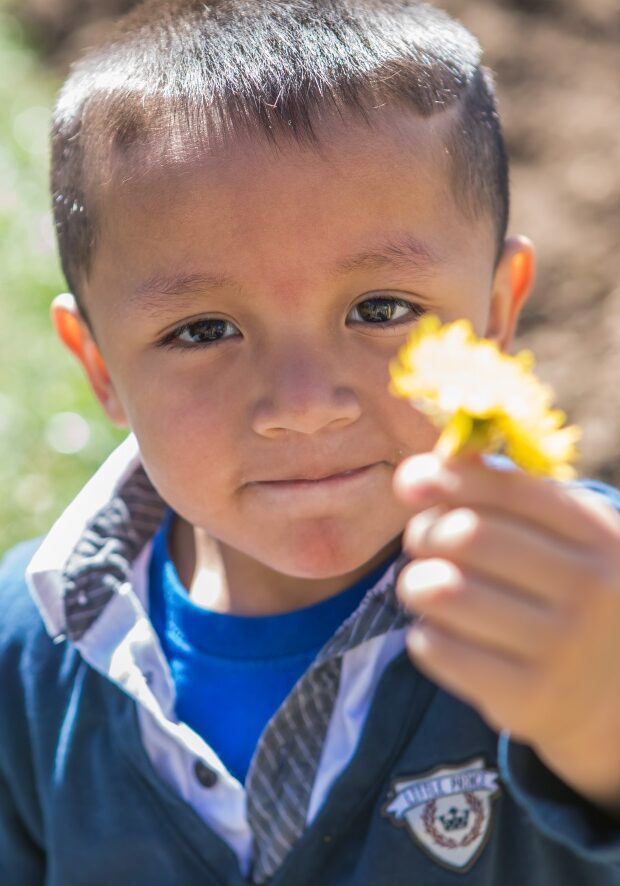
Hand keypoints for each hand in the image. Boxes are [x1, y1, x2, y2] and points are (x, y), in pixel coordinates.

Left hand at [393, 453, 619, 810]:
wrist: (609, 694)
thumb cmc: (563, 590)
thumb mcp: (557, 534)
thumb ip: (497, 493)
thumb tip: (414, 475)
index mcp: (599, 536)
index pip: (508, 490)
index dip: (448, 478)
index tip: (410, 482)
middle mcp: (593, 590)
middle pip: (467, 536)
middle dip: (425, 532)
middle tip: (421, 543)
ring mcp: (566, 650)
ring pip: (444, 591)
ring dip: (416, 582)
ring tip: (424, 586)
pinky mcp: (531, 701)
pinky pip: (438, 648)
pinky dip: (424, 634)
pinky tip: (441, 632)